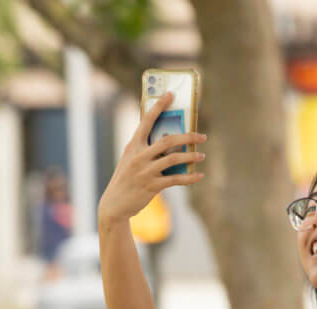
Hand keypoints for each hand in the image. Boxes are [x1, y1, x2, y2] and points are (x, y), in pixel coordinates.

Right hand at [98, 91, 205, 226]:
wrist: (114, 204)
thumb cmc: (127, 179)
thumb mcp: (131, 160)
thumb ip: (146, 149)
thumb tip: (171, 143)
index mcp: (133, 145)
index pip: (146, 120)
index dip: (159, 106)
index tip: (170, 94)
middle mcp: (139, 156)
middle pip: (167, 140)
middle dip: (187, 136)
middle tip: (202, 135)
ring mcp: (145, 171)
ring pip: (173, 159)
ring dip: (191, 156)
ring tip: (201, 155)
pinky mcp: (152, 186)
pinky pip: (175, 179)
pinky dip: (189, 177)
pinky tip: (199, 176)